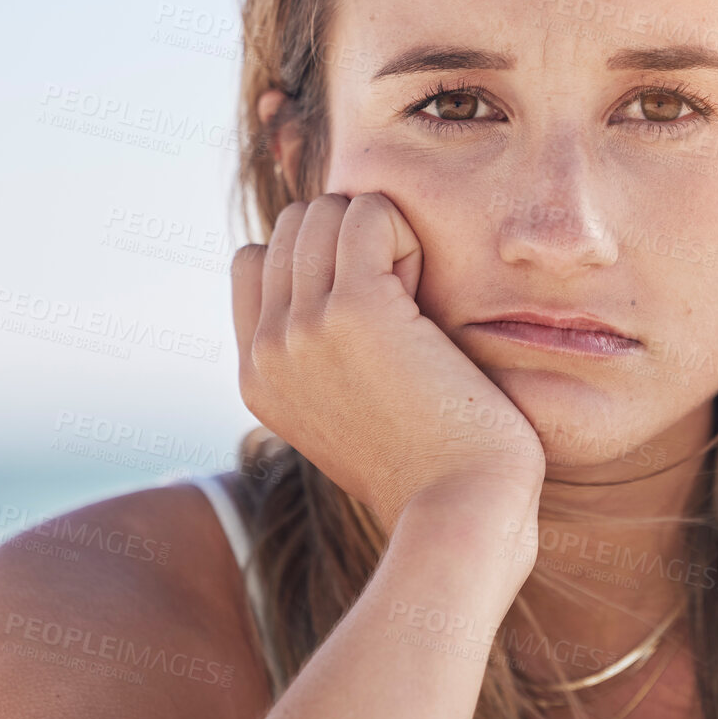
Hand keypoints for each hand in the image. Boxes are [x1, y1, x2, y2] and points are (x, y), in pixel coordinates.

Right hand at [231, 192, 545, 539]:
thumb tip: (340, 293)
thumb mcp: (353, 416)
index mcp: (257, 378)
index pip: (256, 262)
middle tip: (404, 305)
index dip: (318, 261)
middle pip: (291, 226)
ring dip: (381, 236)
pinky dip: (406, 234)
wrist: (461, 508)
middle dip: (350, 242)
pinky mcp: (354, 309)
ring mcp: (300, 327)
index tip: (373, 312)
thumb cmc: (435, 466)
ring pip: (324, 210)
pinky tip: (428, 295)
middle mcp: (266, 350)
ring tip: (416, 301)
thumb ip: (324, 361)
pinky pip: (369, 212)